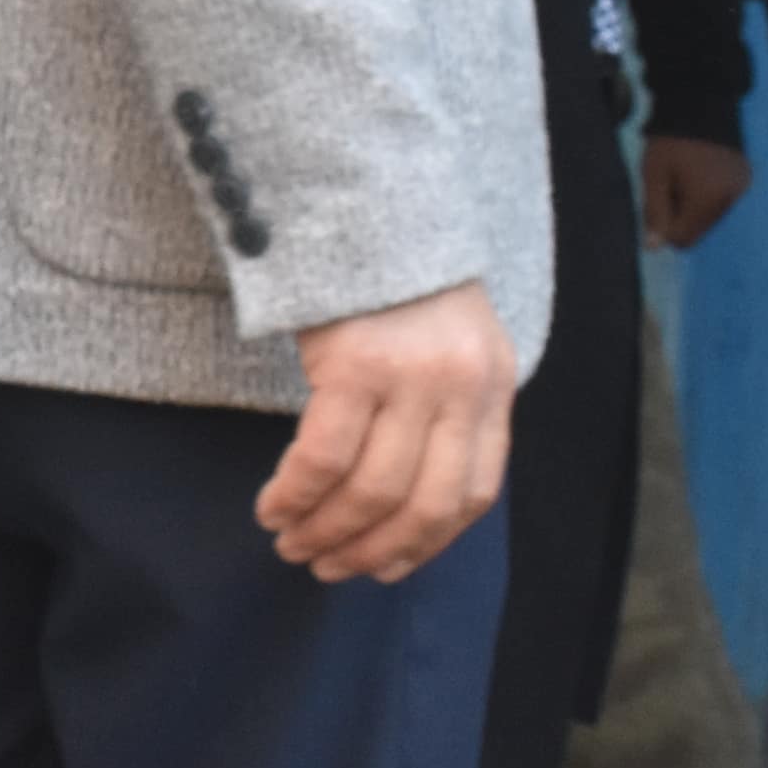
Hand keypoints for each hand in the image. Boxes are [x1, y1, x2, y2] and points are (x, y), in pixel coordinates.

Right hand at [259, 280, 512, 583]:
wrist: (364, 199)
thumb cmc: (398, 279)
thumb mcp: (452, 344)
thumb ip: (445, 410)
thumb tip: (405, 503)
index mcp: (493, 385)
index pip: (474, 493)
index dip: (426, 544)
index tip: (385, 567)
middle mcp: (462, 387)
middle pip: (422, 504)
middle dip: (369, 550)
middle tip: (326, 567)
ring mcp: (412, 377)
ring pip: (371, 490)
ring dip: (326, 530)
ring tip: (291, 541)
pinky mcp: (356, 364)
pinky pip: (324, 458)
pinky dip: (296, 495)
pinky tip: (274, 505)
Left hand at [639, 133, 749, 248]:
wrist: (701, 104)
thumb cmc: (671, 142)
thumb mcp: (654, 176)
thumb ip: (654, 213)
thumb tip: (654, 248)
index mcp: (707, 201)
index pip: (684, 239)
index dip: (665, 226)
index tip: (658, 201)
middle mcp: (730, 200)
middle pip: (699, 230)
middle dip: (680, 216)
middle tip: (671, 186)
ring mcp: (740, 190)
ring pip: (710, 217)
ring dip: (694, 206)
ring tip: (686, 177)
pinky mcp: (744, 179)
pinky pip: (722, 201)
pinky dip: (709, 195)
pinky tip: (700, 172)